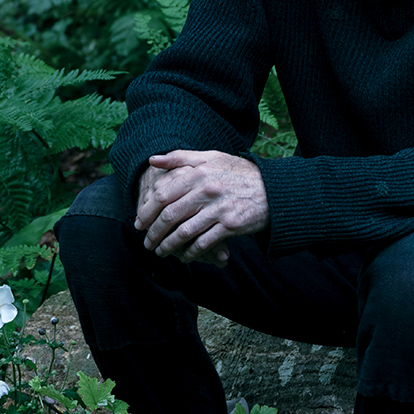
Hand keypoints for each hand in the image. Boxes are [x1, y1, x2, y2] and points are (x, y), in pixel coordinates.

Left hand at [135, 150, 268, 265]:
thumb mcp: (211, 158)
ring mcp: (219, 209)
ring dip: (168, 246)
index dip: (146, 211)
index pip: (162, 194)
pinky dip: (191, 253)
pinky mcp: (231, 225)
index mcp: (198, 172)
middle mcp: (207, 190)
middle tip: (147, 242)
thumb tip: (152, 160)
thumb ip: (180, 157)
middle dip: (154, 233)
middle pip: (169, 215)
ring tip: (161, 251)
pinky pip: (203, 243)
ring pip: (184, 232)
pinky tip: (184, 256)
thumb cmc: (239, 173)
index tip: (139, 223)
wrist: (274, 190)